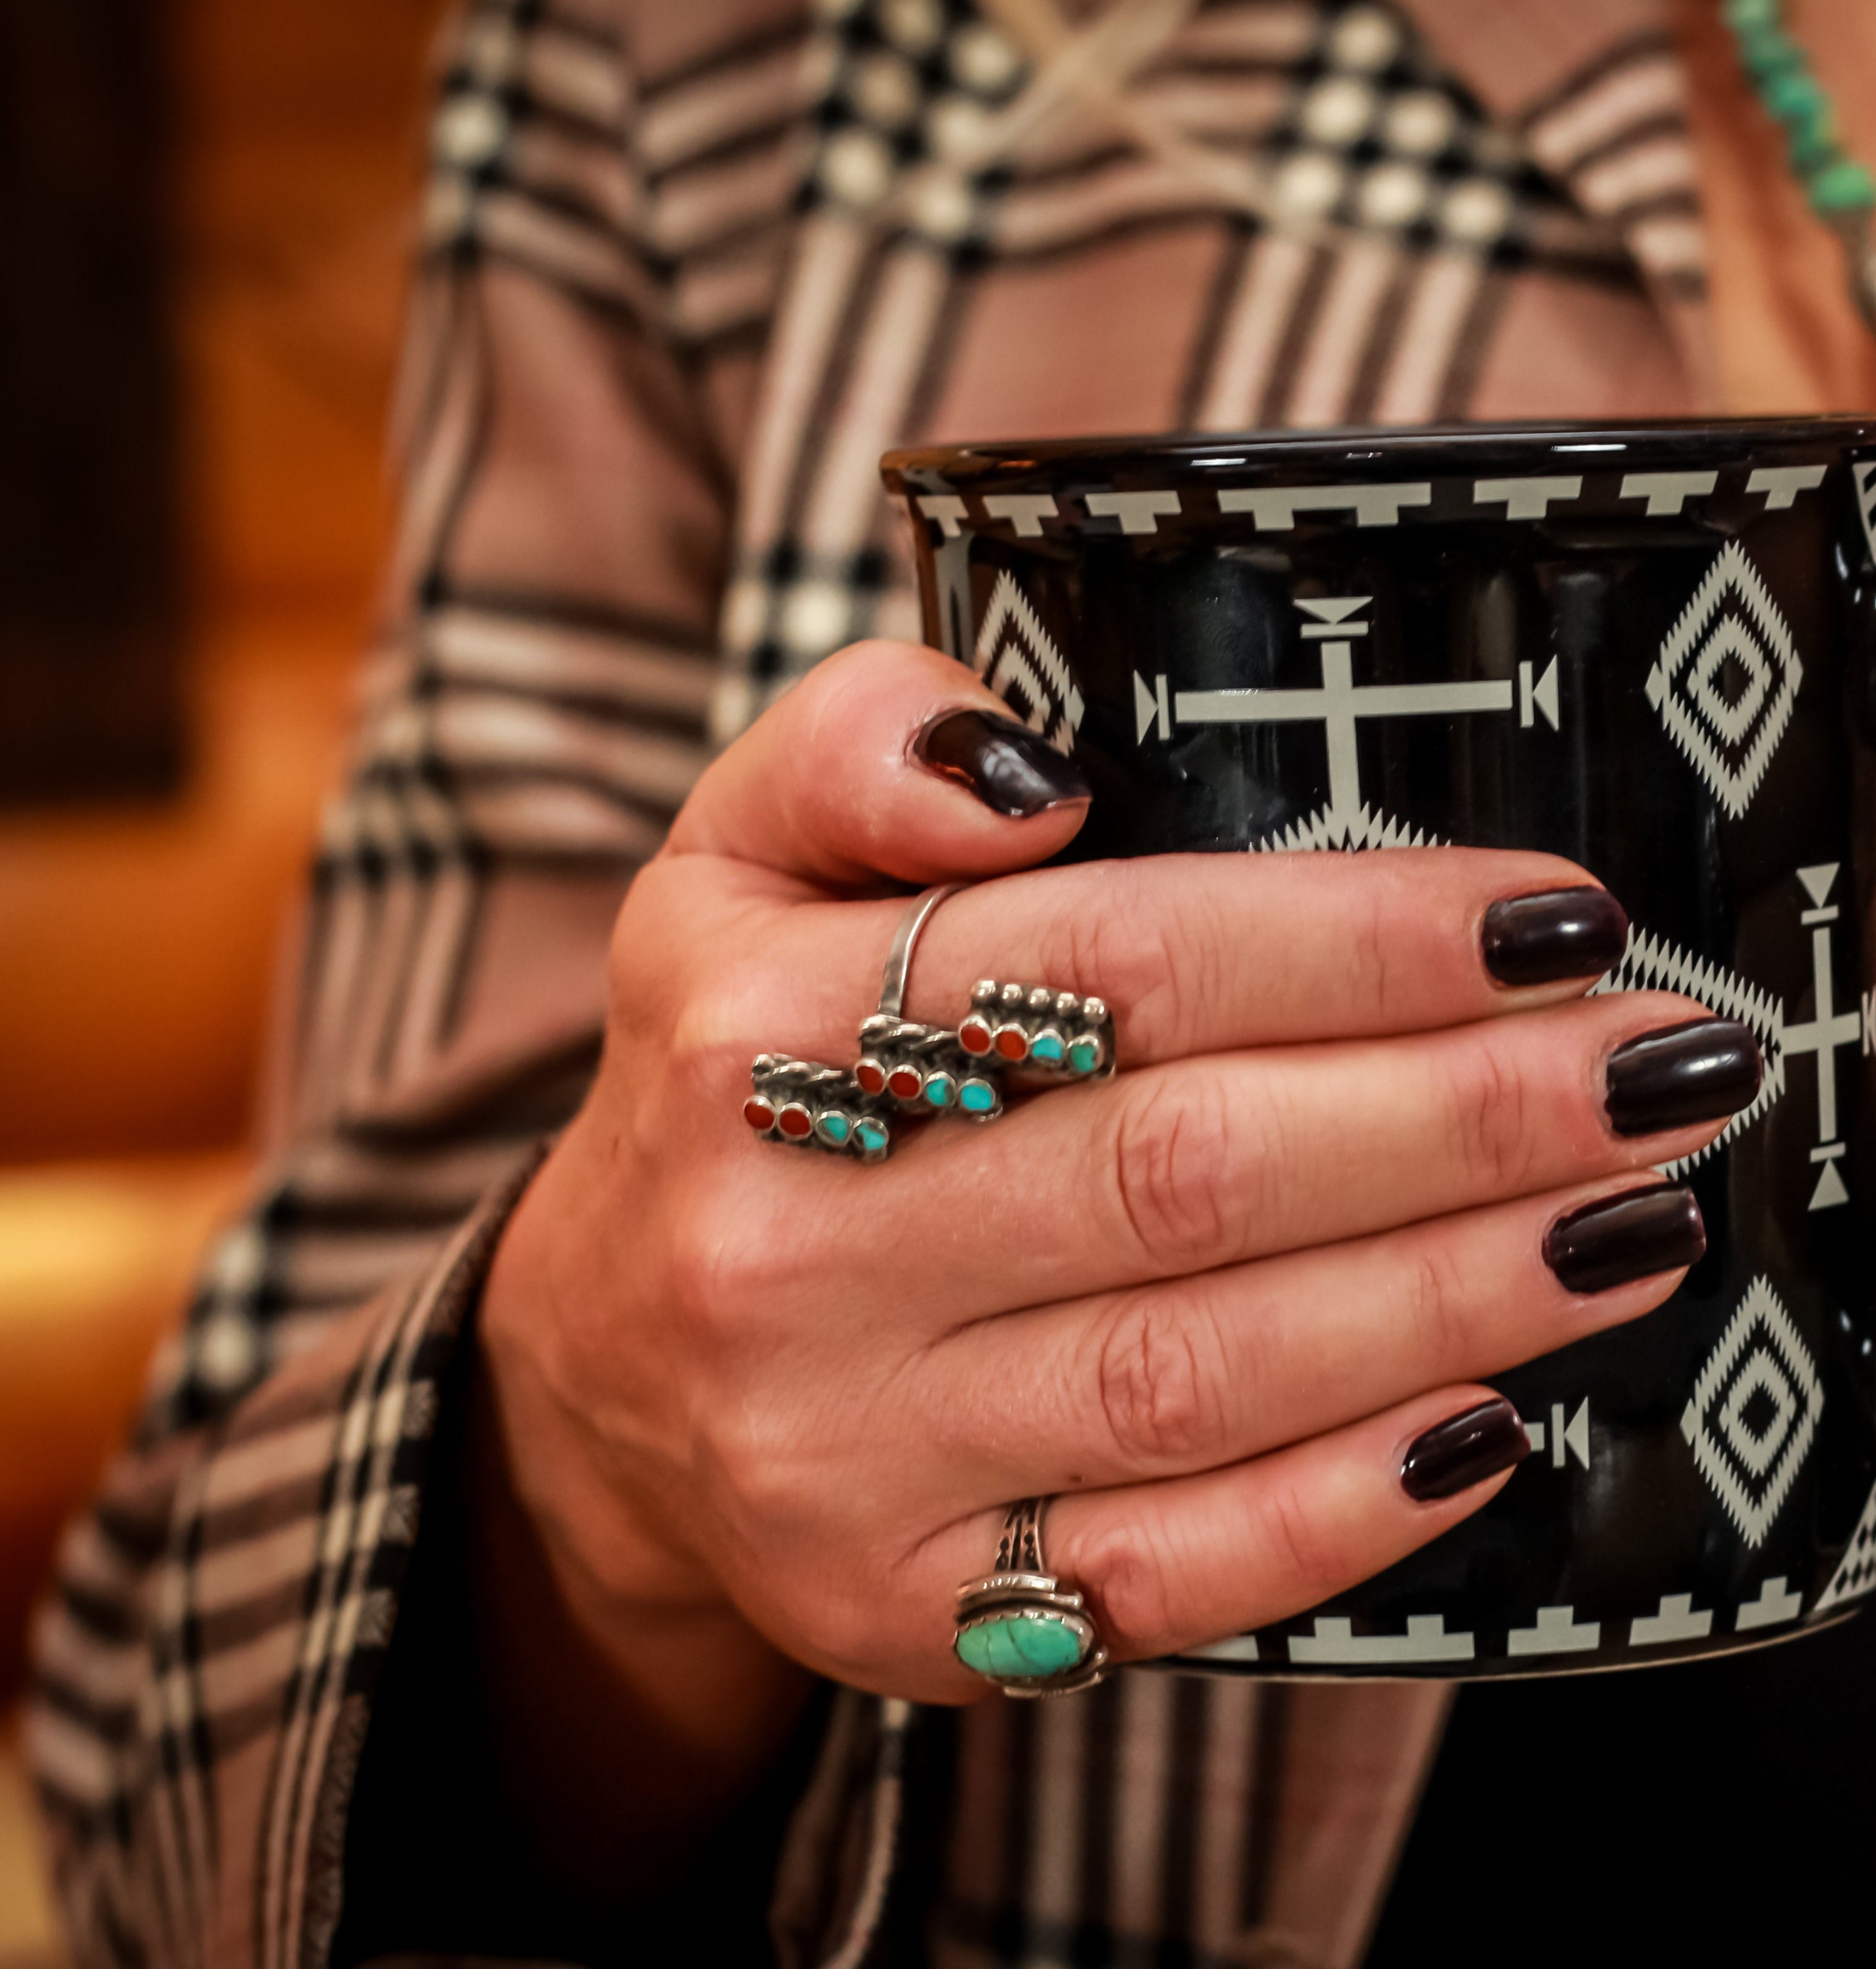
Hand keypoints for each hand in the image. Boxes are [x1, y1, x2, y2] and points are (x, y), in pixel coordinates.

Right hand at [468, 639, 1751, 1887]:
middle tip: (1659, 1065)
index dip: (1357, 940)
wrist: (606, 1356)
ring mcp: (844, 1453)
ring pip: (1203, 1373)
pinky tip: (1490, 1422)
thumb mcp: (730, 858)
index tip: (1548, 917)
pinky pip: (1167, 1572)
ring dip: (1454, 1295)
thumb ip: (858, 743)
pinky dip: (1348, 1504)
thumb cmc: (723, 1076)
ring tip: (1629, 1219)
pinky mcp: (906, 1605)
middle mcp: (783, 1251)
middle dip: (1463, 1115)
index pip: (1108, 962)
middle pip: (1185, 1170)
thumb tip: (1031, 771)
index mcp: (752, 1033)